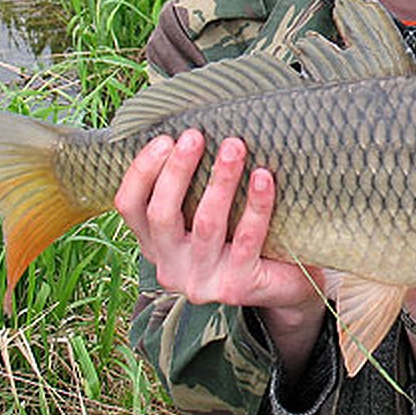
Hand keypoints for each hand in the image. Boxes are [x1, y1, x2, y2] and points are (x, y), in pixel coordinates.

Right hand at [114, 129, 323, 312]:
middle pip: (162, 214)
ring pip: (205, 224)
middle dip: (178, 170)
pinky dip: (256, 205)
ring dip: (219, 181)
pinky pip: (247, 239)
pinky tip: (263, 177)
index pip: (129, 207)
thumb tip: (192, 127)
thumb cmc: (242, 238)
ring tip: (234, 146)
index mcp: (156, 245)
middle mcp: (171, 267)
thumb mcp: (206, 215)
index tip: (164, 139)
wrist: (286, 284)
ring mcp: (202, 281)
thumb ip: (192, 188)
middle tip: (195, 136)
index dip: (141, 171)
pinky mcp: (237, 287)